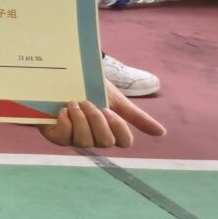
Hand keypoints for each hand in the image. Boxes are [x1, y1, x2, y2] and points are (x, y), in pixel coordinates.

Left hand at [37, 89, 166, 150]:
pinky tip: (63, 110)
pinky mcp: (56, 135)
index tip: (109, 109)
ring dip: (81, 120)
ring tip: (73, 103)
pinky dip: (65, 123)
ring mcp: (74, 138)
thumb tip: (162, 133)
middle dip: (97, 120)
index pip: (124, 142)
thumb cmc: (90, 89)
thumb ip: (136, 116)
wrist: (64, 76)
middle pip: (105, 142)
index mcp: (110, 131)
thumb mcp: (115, 99)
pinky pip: (63, 139)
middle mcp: (94, 138)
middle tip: (88, 102)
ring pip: (84, 142)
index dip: (118, 127)